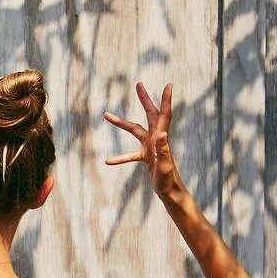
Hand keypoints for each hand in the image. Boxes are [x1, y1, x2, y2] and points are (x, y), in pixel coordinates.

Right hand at [104, 81, 185, 201]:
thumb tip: (163, 133)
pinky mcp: (146, 157)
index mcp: (161, 138)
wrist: (170, 193)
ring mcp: (150, 147)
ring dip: (121, 123)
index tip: (168, 85)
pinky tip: (108, 161)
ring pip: (134, 130)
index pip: (164, 115)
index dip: (166, 100)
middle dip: (144, 99)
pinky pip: (130, 154)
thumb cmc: (169, 180)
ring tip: (106, 115)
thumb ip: (164, 150)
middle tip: (139, 84)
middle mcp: (156, 139)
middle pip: (150, 114)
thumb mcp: (165, 165)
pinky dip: (120, 157)